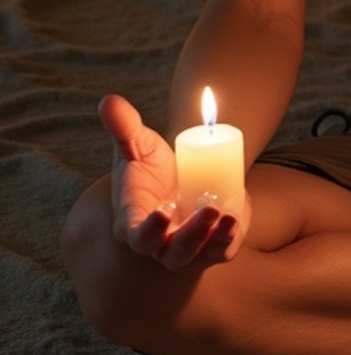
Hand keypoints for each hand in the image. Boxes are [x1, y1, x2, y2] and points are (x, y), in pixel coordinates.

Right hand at [99, 94, 249, 268]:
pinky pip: (223, 248)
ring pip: (200, 254)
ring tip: (230, 215)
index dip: (149, 230)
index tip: (161, 213)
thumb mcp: (138, 143)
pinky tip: (239, 215)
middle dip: (191, 237)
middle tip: (209, 210)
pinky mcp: (212, 245)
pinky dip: (232, 237)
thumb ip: (124, 125)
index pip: (139, 237)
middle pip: (173, 253)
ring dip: (216, 239)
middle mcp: (160, 243)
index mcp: (134, 222)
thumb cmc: (149, 164)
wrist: (178, 176)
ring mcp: (188, 248)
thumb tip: (108, 100)